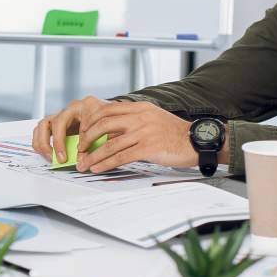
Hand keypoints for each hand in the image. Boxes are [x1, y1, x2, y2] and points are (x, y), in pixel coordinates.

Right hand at [32, 95, 106, 162]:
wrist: (116, 116)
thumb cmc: (112, 121)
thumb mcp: (107, 130)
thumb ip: (93, 143)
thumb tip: (80, 159)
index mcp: (82, 106)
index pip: (62, 122)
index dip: (61, 142)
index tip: (64, 158)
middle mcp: (70, 109)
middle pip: (49, 122)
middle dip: (50, 143)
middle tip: (56, 159)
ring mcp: (63, 116)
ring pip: (42, 126)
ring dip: (42, 143)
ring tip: (49, 157)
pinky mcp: (59, 125)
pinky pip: (42, 131)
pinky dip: (42, 143)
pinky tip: (49, 154)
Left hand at [68, 101, 194, 172]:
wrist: (197, 141)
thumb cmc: (175, 134)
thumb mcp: (154, 119)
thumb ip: (134, 121)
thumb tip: (112, 132)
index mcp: (140, 107)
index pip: (108, 109)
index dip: (91, 121)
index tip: (83, 132)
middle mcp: (140, 117)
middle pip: (103, 123)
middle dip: (87, 138)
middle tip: (80, 149)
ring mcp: (144, 132)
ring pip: (110, 143)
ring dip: (93, 155)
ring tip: (83, 164)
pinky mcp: (148, 147)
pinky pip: (121, 156)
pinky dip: (106, 163)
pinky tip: (97, 168)